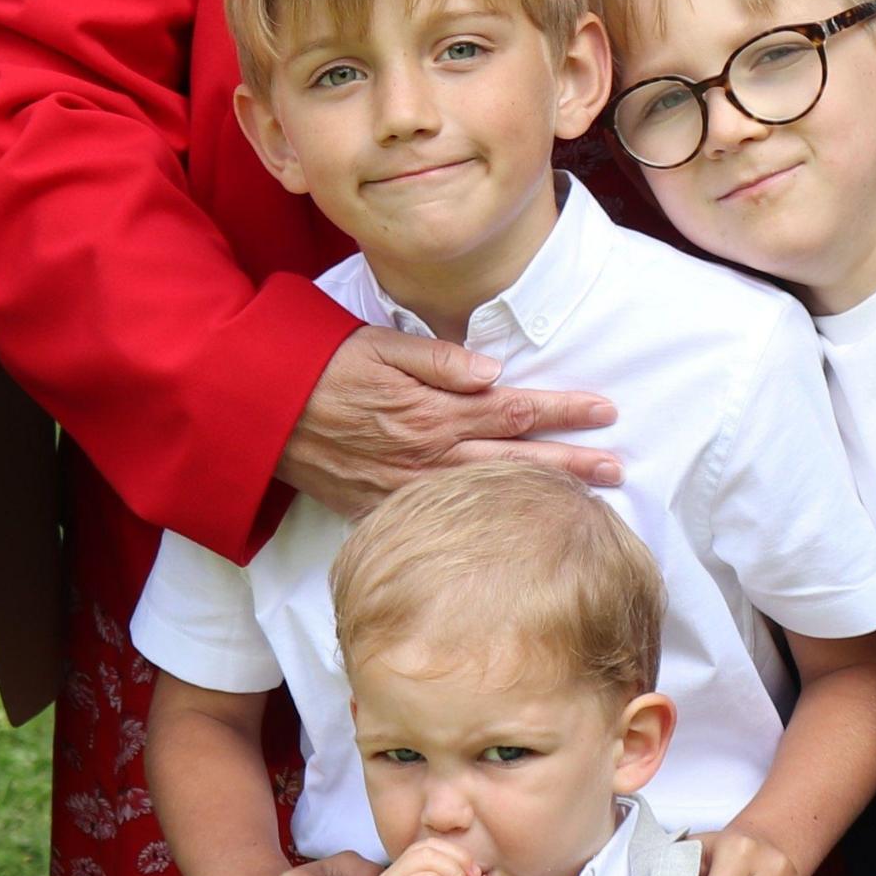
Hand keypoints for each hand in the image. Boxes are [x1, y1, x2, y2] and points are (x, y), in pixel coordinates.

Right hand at [275, 326, 618, 522]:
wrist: (256, 413)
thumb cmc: (318, 366)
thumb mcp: (377, 344)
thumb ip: (439, 359)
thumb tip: (495, 371)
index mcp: (431, 411)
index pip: (514, 410)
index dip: (564, 410)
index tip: (606, 410)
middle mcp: (425, 457)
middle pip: (514, 462)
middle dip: (570, 465)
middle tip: (619, 470)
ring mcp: (405, 490)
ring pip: (487, 497)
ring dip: (538, 498)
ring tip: (588, 504)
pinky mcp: (381, 511)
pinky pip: (442, 522)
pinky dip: (483, 526)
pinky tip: (512, 531)